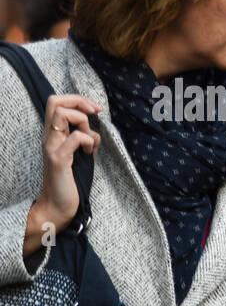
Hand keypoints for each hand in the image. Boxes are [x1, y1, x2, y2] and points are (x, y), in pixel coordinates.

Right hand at [23, 94, 102, 257]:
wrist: (58, 205)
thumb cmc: (71, 180)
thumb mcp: (80, 153)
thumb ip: (84, 138)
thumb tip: (96, 128)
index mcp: (54, 134)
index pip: (56, 102)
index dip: (78, 100)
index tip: (95, 110)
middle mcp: (49, 137)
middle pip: (55, 101)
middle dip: (80, 102)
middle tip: (95, 115)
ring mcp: (52, 147)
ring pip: (62, 114)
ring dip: (84, 122)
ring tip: (90, 141)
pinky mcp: (59, 159)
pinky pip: (75, 138)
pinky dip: (88, 141)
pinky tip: (90, 154)